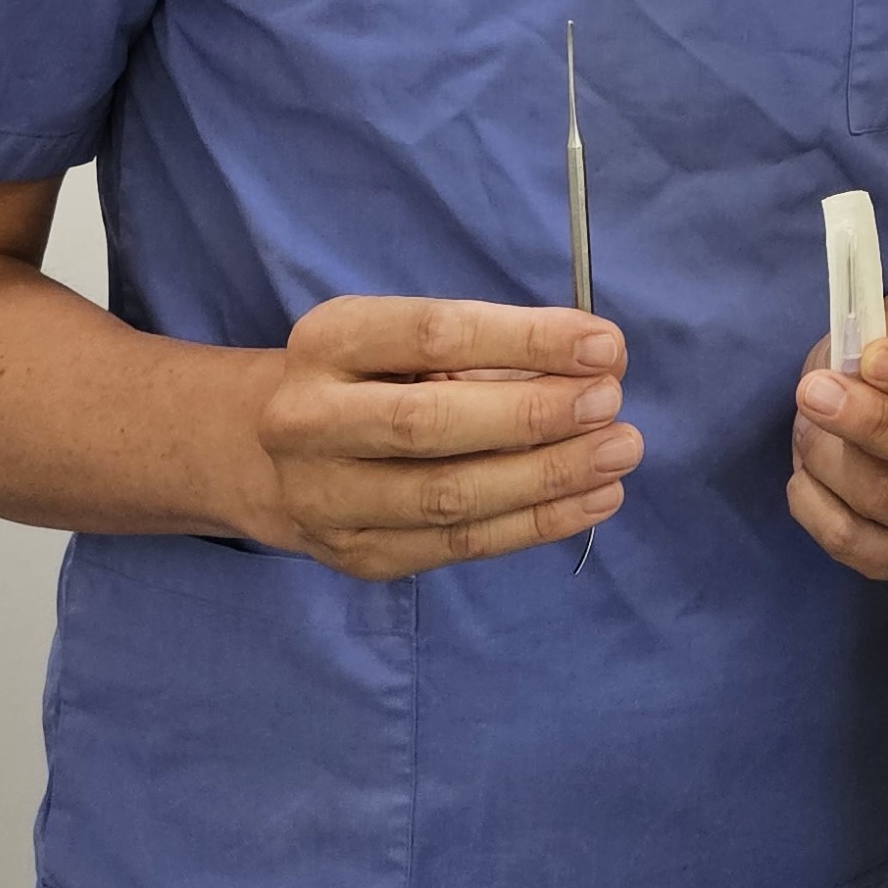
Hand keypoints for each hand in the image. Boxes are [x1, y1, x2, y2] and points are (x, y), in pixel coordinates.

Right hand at [254, 297, 637, 579]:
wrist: (269, 454)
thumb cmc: (369, 375)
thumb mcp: (405, 335)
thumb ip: (491, 347)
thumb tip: (598, 361)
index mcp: (328, 341)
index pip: (434, 332)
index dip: (526, 340)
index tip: (603, 345)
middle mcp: (309, 422)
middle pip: (430, 424)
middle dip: (534, 414)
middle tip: (609, 403)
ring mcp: (325, 499)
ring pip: (447, 496)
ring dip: (547, 477)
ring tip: (618, 453)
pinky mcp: (357, 555)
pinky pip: (458, 546)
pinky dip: (536, 524)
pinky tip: (593, 500)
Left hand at [788, 327, 887, 579]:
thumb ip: (882, 354)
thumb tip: (848, 376)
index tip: (873, 357)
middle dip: (872, 421)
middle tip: (814, 390)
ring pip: (887, 498)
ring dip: (828, 455)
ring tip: (807, 421)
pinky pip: (851, 540)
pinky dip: (813, 500)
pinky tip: (807, 469)